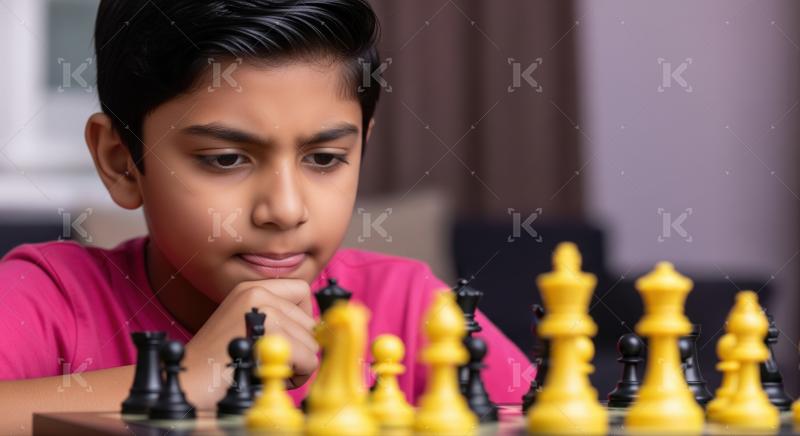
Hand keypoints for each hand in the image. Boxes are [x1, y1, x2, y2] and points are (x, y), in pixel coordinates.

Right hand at [182, 279, 317, 407]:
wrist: (187, 383)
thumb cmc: (217, 363)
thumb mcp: (245, 326)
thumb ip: (277, 318)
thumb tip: (320, 327)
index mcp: (251, 288)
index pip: (302, 291)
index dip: (303, 319)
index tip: (289, 339)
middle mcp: (258, 292)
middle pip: (311, 320)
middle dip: (299, 348)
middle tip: (270, 362)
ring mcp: (264, 310)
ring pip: (312, 343)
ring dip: (297, 365)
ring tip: (265, 369)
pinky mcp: (270, 332)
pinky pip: (309, 359)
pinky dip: (296, 375)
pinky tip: (269, 376)